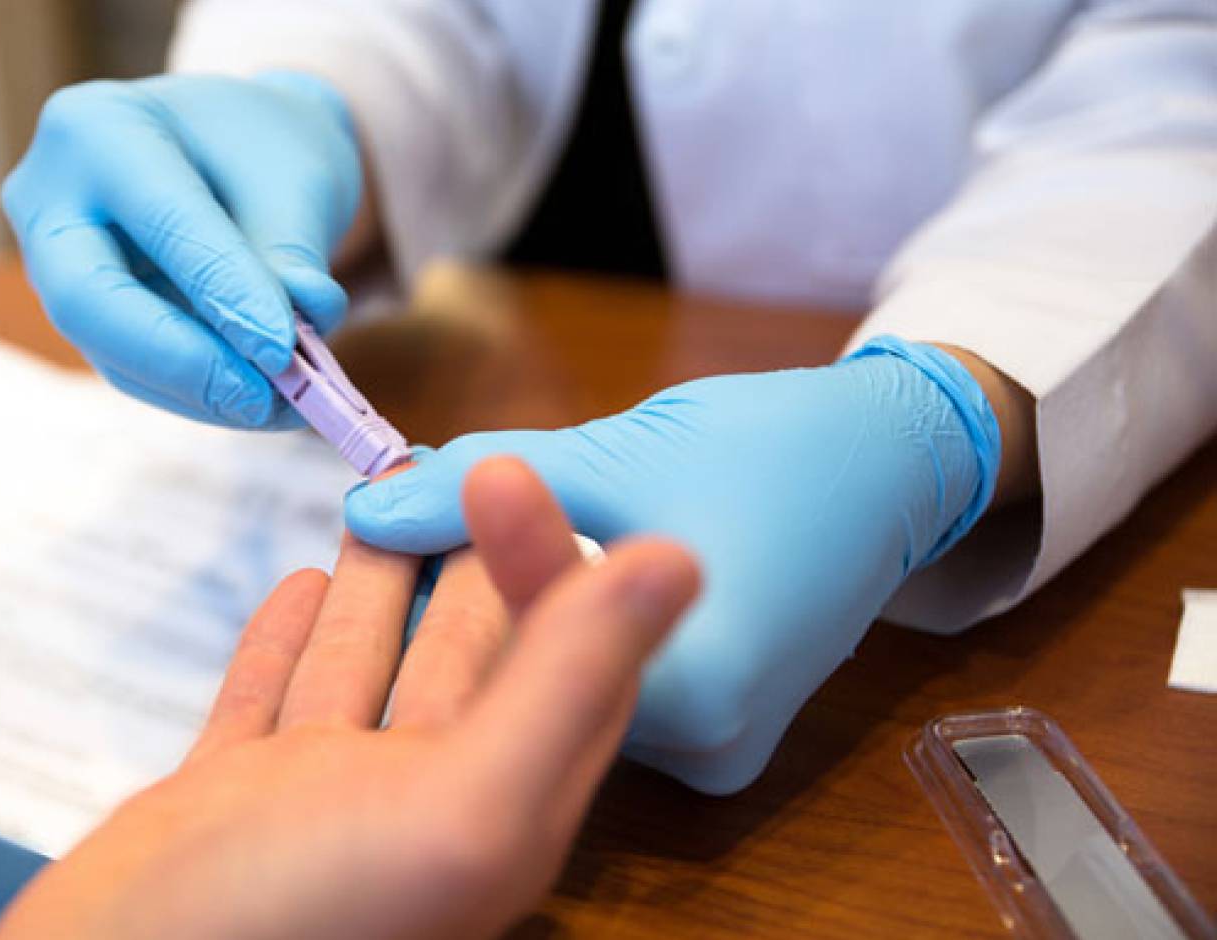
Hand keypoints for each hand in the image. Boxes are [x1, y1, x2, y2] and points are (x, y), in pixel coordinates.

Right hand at [0, 458, 698, 939]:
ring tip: (388, 494)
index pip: (558, 668)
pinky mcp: (226, 801)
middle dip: (473, 558)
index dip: (557, 567)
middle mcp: (414, 806)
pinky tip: (301, 583)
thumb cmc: (294, 926)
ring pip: (367, 666)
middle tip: (465, 460)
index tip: (529, 470)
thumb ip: (563, 685)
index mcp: (496, 814)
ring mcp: (314, 802)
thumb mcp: (459, 806)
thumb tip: (680, 558)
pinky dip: (291, 639)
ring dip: (386, 584)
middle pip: (466, 658)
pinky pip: (272, 699)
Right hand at [2, 72, 361, 427]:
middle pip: (87, 299)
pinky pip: (129, 369)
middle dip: (179, 359)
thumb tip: (286, 354)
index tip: (283, 347)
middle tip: (260, 397)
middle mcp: (50, 195)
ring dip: (199, 391)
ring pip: (108, 350)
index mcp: (98, 127)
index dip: (223, 292)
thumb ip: (288, 261)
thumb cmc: (264, 147)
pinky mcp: (82, 316)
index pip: (161, 220)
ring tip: (280, 406)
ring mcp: (53, 262)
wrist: (238, 147)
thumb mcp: (295, 179)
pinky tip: (256, 403)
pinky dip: (197, 394)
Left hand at [345, 337, 1002, 793]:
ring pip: (568, 683)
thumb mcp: (615, 454)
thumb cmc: (768, 447)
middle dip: (472, 595)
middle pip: (540, 677)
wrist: (887, 464)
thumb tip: (371, 508)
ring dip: (516, 615)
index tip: (386, 516)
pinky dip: (568, 635)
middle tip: (414, 518)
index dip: (438, 574)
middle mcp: (705, 747)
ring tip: (472, 536)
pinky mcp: (715, 733)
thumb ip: (488, 487)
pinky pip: (610, 687)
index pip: (517, 642)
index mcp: (693, 691)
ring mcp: (713, 749)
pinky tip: (539, 573)